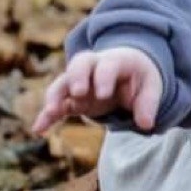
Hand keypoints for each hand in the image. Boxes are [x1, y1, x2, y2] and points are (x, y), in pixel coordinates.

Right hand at [32, 48, 162, 134]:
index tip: (103, 94)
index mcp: (117, 60)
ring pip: (63, 82)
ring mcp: (80, 81)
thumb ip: (149, 104)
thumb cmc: (139, 77)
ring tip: (52, 111)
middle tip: (78, 92)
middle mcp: (94, 67)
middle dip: (77, 77)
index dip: (104, 78)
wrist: (126, 71)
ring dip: (56, 96)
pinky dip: (47, 115)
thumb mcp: (151, 86)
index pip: (108, 65)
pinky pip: (56, 104)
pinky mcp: (71, 97)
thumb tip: (147, 125)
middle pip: (80, 63)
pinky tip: (39, 129)